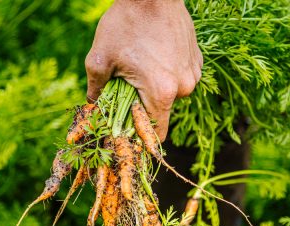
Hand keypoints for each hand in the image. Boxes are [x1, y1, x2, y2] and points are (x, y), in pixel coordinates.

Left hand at [85, 0, 202, 140]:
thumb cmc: (125, 24)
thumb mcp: (100, 58)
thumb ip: (95, 89)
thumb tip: (92, 106)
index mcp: (161, 91)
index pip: (155, 132)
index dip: (140, 136)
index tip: (128, 131)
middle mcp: (184, 87)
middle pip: (161, 113)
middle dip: (143, 107)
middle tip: (127, 89)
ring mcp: (193, 73)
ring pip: (171, 95)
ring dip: (155, 90)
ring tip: (141, 67)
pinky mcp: (197, 61)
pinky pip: (179, 79)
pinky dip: (167, 76)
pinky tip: (155, 57)